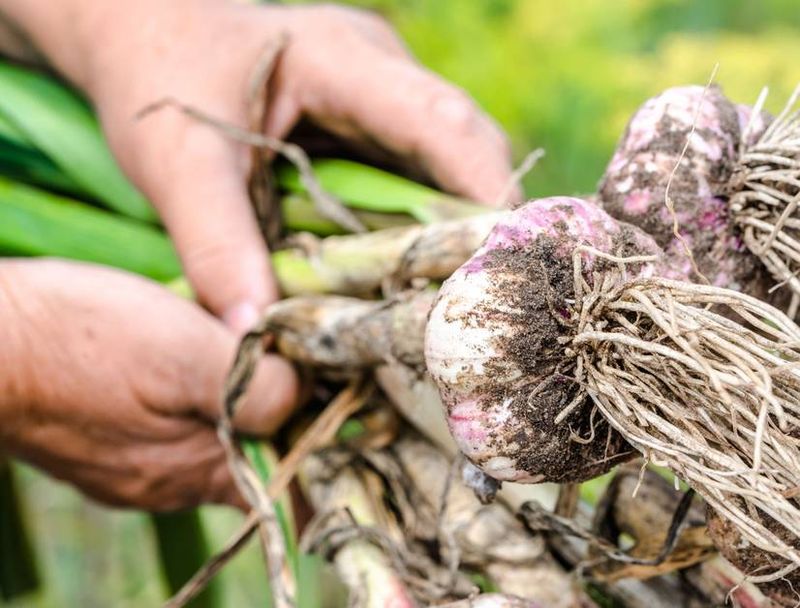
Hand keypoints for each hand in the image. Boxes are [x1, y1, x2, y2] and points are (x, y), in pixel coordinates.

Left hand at [0, 0, 516, 331]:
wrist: (144, 35)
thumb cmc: (158, 79)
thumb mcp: (175, 160)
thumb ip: (213, 242)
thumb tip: (253, 334)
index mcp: (343, 58)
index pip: (441, 121)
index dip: (484, 190)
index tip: (504, 263)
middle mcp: (380, 72)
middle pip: (466, 145)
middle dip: (483, 220)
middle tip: (488, 300)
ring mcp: (382, 97)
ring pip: (448, 165)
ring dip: (457, 229)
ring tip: (460, 300)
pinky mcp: (370, 126)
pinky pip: (415, 178)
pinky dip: (421, 228)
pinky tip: (413, 275)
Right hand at [0, 260, 297, 509]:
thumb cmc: (79, 341)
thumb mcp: (185, 355)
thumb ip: (255, 386)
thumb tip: (303, 394)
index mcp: (202, 471)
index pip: (289, 488)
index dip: (323, 450)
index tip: (344, 406)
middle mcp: (172, 483)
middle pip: (255, 459)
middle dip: (285, 415)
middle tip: (301, 359)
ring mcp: (137, 467)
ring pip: (214, 439)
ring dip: (239, 402)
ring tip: (252, 349)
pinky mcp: (110, 444)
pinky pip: (174, 429)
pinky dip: (198, 400)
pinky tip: (193, 359)